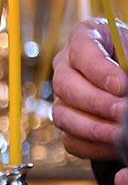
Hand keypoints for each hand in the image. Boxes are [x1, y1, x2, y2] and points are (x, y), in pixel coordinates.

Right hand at [51, 18, 127, 162]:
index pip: (82, 50)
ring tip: (119, 134)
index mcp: (85, 37)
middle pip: (66, 85)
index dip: (100, 70)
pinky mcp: (69, 123)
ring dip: (93, 128)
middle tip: (122, 110)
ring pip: (63, 115)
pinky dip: (92, 146)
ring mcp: (63, 97)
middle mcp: (67, 66)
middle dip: (97, 102)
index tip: (122, 85)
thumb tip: (125, 84)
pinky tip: (114, 145)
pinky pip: (70, 140)